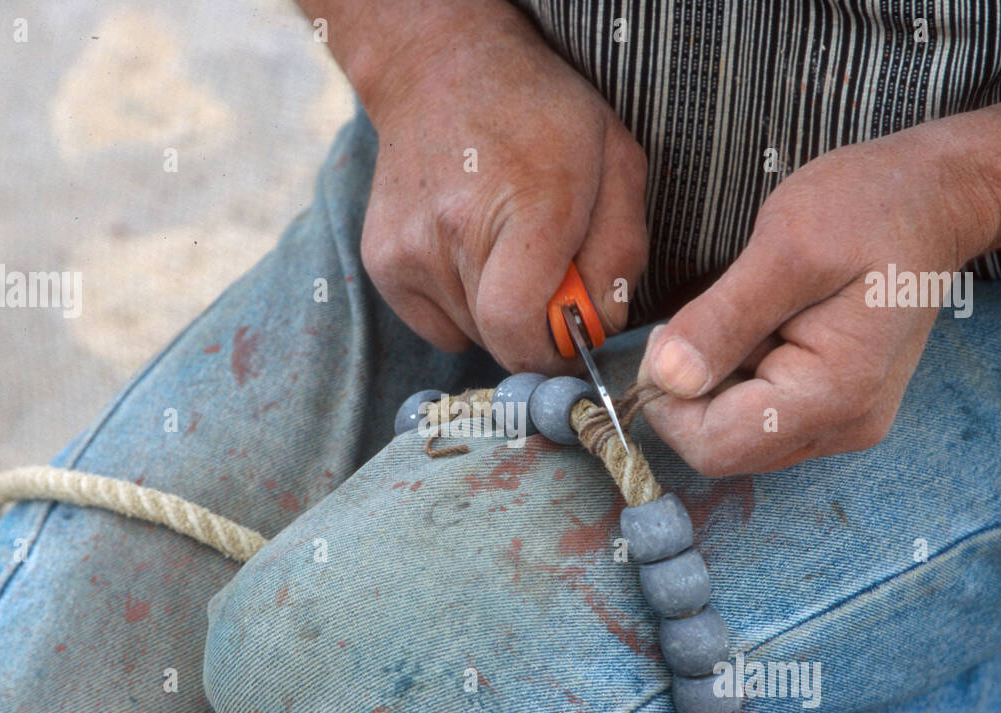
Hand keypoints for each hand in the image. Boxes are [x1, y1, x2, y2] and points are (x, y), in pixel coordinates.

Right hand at [354, 3, 647, 372]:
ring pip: (470, 335)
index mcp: (527, 206)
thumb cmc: (542, 117)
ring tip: (503, 251)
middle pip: (500, 339)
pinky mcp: (381, 262)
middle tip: (545, 279)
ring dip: (497, 315)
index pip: (517, 329)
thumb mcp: (617, 164)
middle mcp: (455, 230)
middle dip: (533, 328)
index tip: (567, 337)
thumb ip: (619, 254)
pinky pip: (438, 327)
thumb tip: (596, 329)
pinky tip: (468, 255)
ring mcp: (408, 249)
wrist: (440, 71)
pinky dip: (462, 310)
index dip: (548, 352)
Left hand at [638, 123, 1000, 476]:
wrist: (935, 198)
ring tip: (755, 313)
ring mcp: (843, 424)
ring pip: (736, 433)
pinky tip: (768, 326)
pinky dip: (741, 374)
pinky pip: (760, 415)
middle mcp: (844, 428)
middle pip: (722, 447)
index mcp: (834, 396)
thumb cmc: (869, 208)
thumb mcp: (785, 245)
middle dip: (694, 388)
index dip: (669, 399)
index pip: (713, 446)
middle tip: (714, 313)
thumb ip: (722, 318)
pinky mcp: (836, 411)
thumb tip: (665, 379)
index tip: (672, 333)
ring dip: (718, 379)